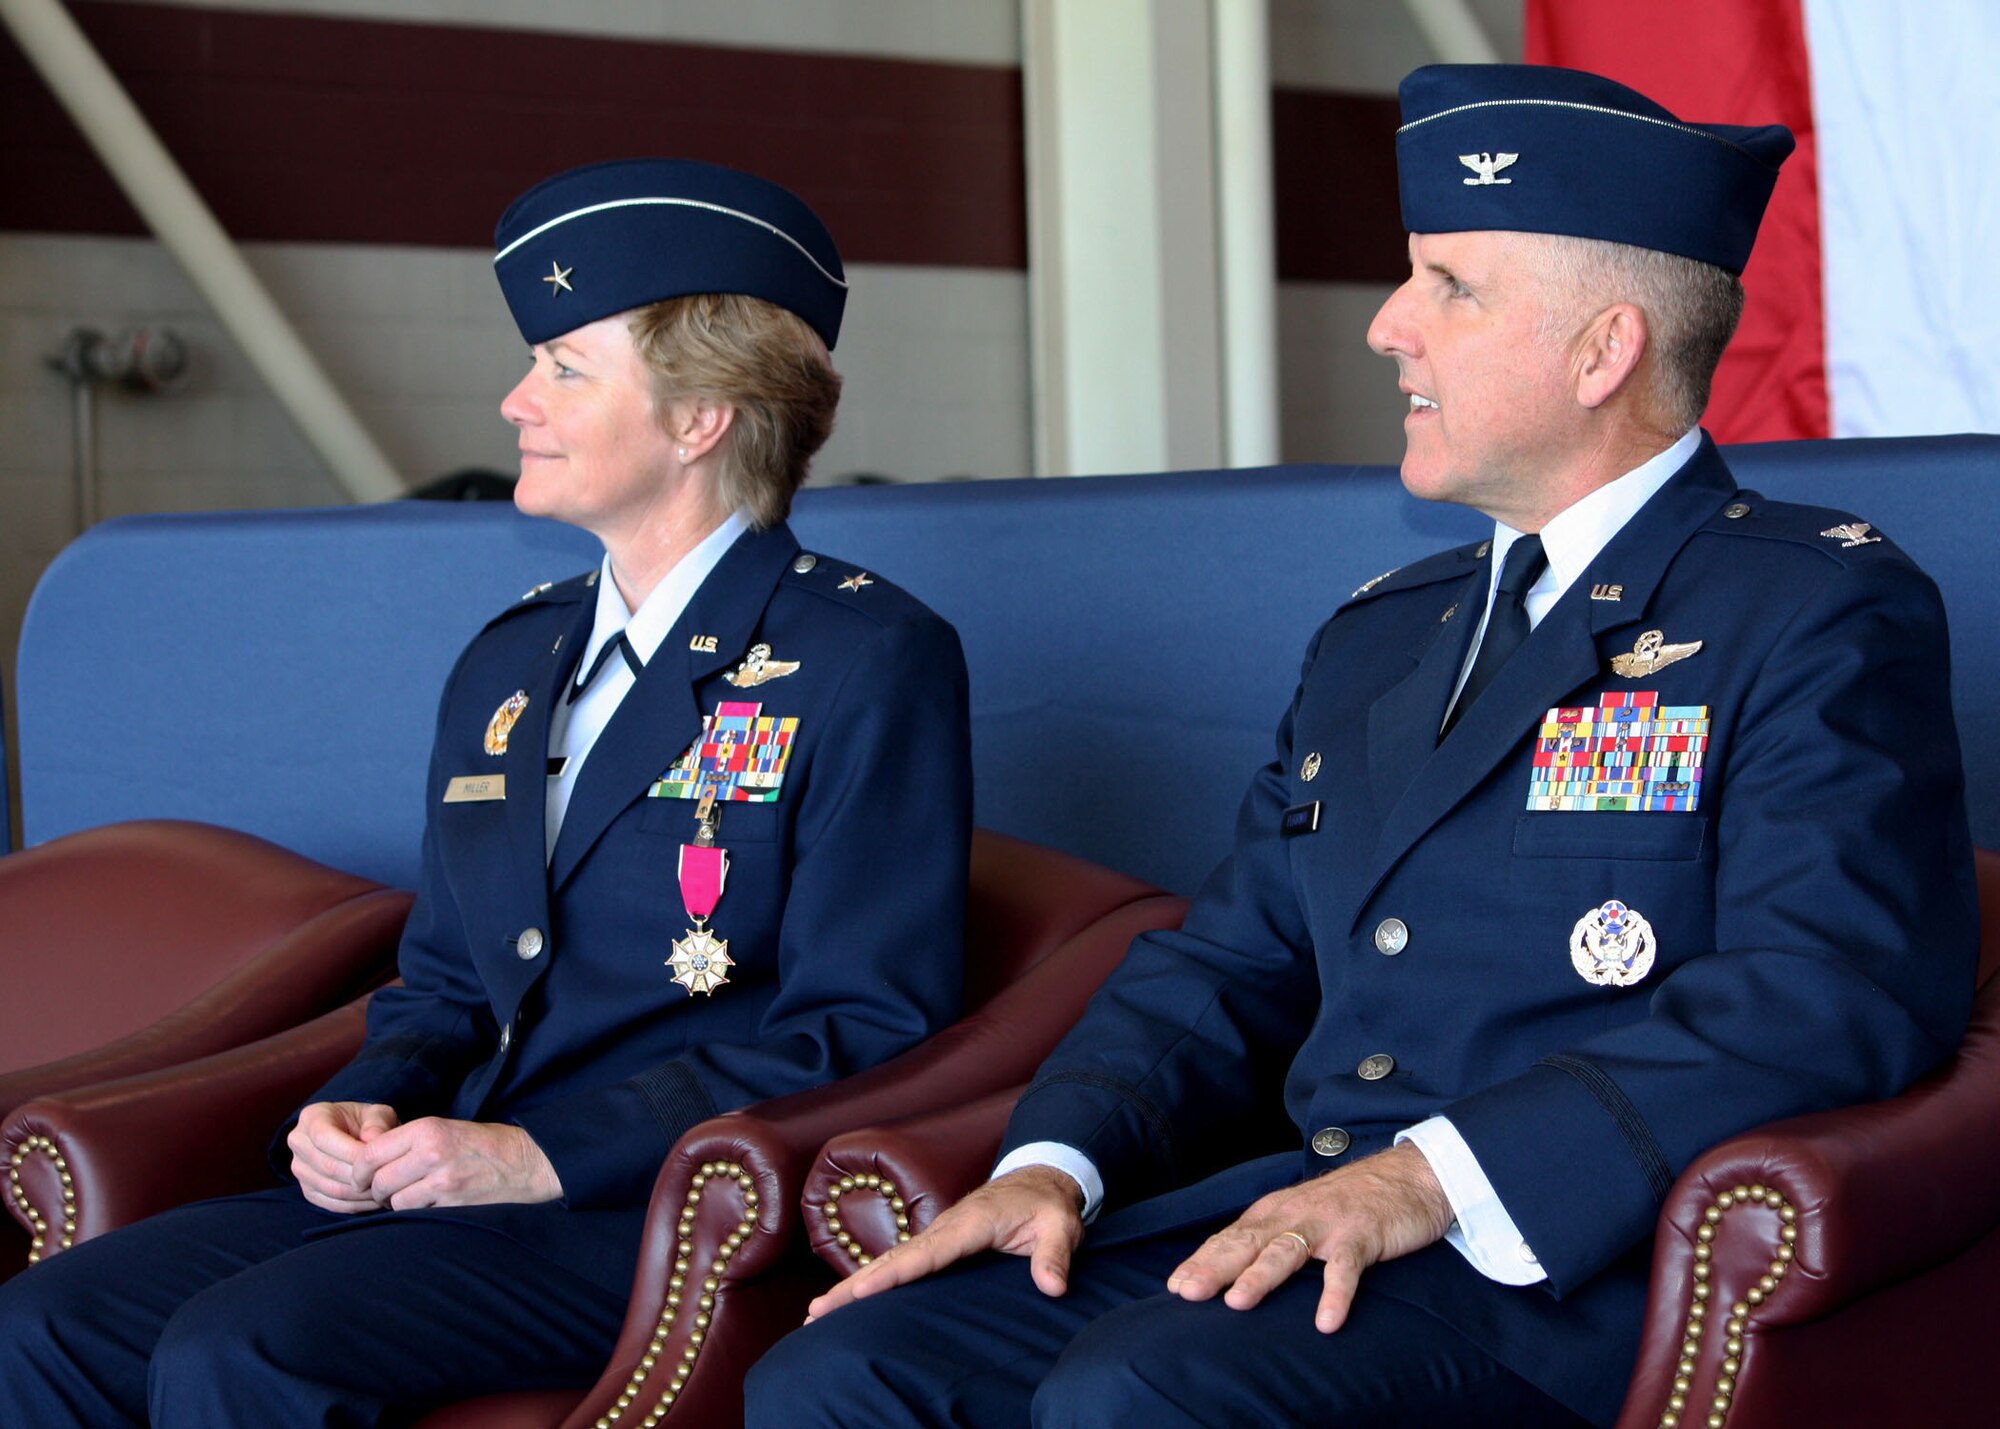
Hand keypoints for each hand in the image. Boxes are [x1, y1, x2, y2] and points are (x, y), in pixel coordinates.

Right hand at [289, 1101, 399, 1213]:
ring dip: (360, 1194)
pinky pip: (331, 1203)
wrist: (355, 1135)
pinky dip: (355, 1205)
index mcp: (312, 1117)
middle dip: (360, 1176)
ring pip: (330, 1188)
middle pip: (327, 1167)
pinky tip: (374, 1200)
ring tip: (384, 1189)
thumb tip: (372, 1139)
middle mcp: (299, 1143)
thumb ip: (378, 1122)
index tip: (377, 1159)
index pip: (324, 1138)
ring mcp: (300, 1169)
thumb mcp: (377, 1113)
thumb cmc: (368, 1122)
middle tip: (386, 1179)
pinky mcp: (308, 1190)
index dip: (352, 1152)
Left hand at [350, 1117, 562, 1209]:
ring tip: (409, 1198)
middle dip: (376, 1191)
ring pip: (395, 1201)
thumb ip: (410, 1141)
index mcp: (427, 1129)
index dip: (359, 1170)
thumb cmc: (484, 1144)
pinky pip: (417, 1213)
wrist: (526, 1162)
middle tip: (385, 1193)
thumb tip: (371, 1160)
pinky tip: (428, 1205)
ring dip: (396, 1204)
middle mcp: (431, 1153)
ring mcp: (442, 1180)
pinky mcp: (453, 1203)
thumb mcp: (446, 1128)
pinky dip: (417, 1213)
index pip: (371, 1152)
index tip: (361, 1178)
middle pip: (379, 1180)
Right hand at [806, 1164, 1085, 1320]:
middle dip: (854, 1285)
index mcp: (971, 1223)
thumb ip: (1055, 1255)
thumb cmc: (1048, 1205)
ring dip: (852, 1285)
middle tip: (816, 1311)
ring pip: (889, 1261)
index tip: (863, 1290)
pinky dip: (870, 1279)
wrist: (1040, 1177)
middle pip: (894, 1260)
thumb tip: (1053, 1287)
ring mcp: (937, 1233)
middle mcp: (945, 1226)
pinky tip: (848, 1299)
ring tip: (816, 1312)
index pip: (928, 1253)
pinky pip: (898, 1262)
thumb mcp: (1061, 1227)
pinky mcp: (936, 1241)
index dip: (895, 1273)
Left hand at [1165, 1142, 1453, 1332]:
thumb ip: (1271, 1238)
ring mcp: (1327, 1226)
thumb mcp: (1302, 1215)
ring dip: (1261, 1276)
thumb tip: (1232, 1271)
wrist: (1408, 1176)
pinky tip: (1325, 1322)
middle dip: (1214, 1268)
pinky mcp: (1362, 1237)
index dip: (1202, 1261)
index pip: (1231, 1238)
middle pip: (1247, 1243)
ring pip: (1287, 1251)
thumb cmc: (1349, 1203)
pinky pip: (1345, 1269)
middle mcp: (1293, 1215)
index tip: (1174, 1287)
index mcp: (1275, 1212)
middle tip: (1187, 1292)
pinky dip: (1335, 1295)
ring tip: (1238, 1302)